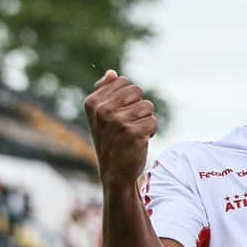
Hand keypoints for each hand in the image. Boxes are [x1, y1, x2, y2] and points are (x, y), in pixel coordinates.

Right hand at [84, 70, 157, 185]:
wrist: (115, 172)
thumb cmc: (110, 141)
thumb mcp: (100, 117)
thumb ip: (104, 93)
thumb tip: (112, 73)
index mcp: (93, 102)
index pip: (123, 81)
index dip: (128, 97)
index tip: (120, 113)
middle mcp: (103, 110)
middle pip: (137, 91)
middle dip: (138, 106)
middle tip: (129, 124)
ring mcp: (118, 122)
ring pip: (147, 106)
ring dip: (145, 120)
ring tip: (134, 133)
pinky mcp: (133, 133)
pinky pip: (153, 121)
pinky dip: (151, 131)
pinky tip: (140, 141)